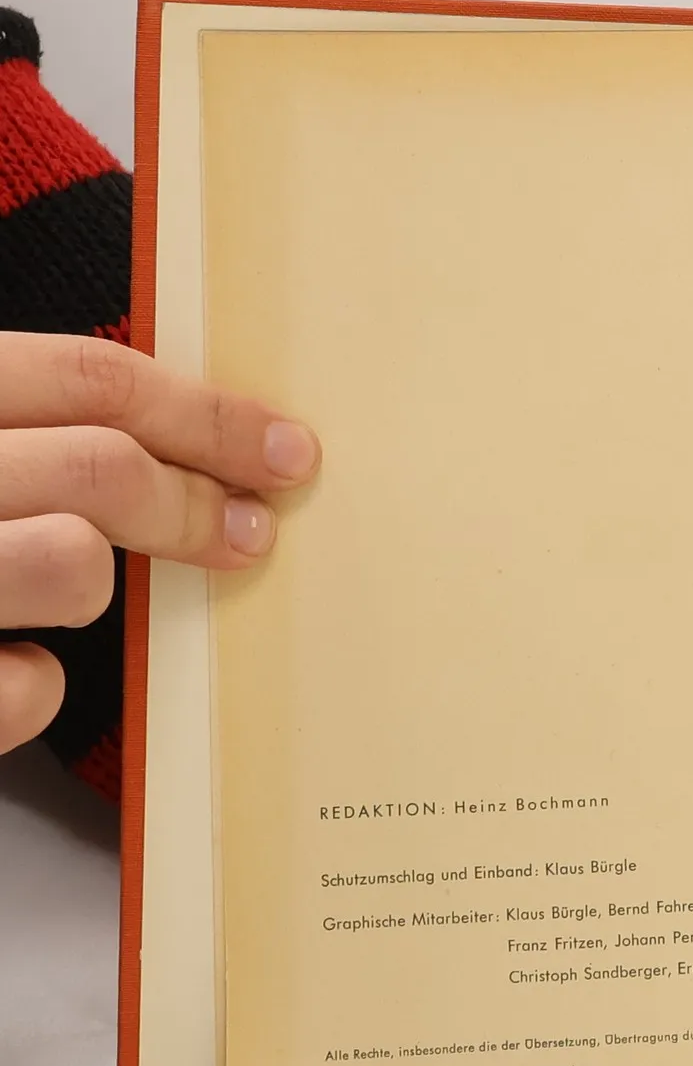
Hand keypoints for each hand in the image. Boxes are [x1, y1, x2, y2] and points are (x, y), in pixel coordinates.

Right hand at [0, 332, 319, 756]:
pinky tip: (6, 665)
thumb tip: (196, 444)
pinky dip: (32, 688)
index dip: (208, 416)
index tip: (290, 452)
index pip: (90, 378)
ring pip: (72, 566)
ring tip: (61, 588)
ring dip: (91, 585)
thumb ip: (31, 427)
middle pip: (102, 467)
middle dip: (195, 505)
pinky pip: (28, 687)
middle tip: (250, 534)